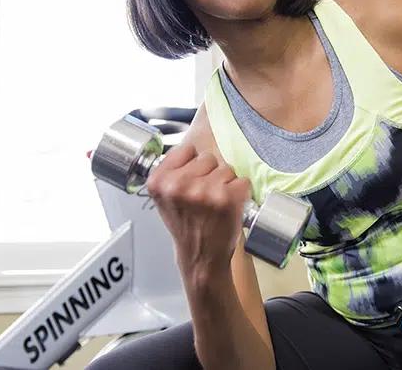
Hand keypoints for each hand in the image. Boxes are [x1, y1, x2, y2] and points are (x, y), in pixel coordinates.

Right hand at [142, 143, 251, 283]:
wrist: (201, 257)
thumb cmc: (186, 226)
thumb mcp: (165, 197)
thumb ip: (171, 171)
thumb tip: (192, 145)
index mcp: (159, 182)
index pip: (187, 149)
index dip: (192, 165)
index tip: (190, 181)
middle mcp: (179, 185)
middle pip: (208, 157)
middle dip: (209, 174)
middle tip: (203, 197)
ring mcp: (205, 192)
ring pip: (226, 169)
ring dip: (225, 184)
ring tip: (215, 204)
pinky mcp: (228, 199)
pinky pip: (242, 181)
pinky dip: (240, 194)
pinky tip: (228, 208)